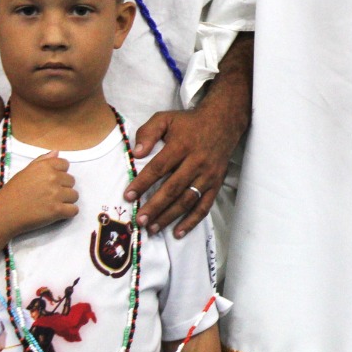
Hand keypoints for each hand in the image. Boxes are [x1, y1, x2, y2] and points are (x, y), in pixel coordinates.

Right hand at [0, 152, 77, 236]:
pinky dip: (68, 213)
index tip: (50, 182)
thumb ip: (42, 161)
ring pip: (75, 195)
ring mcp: (56, 194)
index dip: (59, 173)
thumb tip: (57, 152)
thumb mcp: (25, 171)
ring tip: (52, 204)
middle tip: (49, 195)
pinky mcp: (57, 210)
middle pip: (72, 181)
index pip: (65, 165)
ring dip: (66, 201)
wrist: (3, 213)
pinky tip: (58, 213)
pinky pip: (74, 210)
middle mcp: (53, 178)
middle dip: (63, 187)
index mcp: (45, 166)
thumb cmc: (13, 192)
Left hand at [124, 107, 242, 237]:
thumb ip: (148, 132)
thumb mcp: (166, 118)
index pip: (159, 167)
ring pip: (187, 200)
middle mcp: (196, 162)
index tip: (128, 196)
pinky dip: (191, 221)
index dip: (143, 183)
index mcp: (182, 145)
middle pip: (173, 188)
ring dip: (169, 216)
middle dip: (155, 206)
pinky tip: (177, 232)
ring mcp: (208, 175)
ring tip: (152, 228)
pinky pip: (204, 206)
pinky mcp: (216, 183)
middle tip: (139, 220)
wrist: (223, 121)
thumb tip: (136, 153)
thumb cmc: (189, 123)